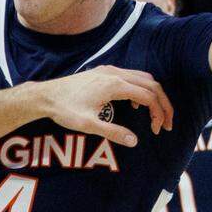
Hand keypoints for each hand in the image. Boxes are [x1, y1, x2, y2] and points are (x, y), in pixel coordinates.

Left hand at [38, 66, 173, 145]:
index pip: (149, 96)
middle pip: (151, 85)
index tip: (159, 129)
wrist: (45, 96)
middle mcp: (115, 73)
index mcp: (114, 85)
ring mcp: (109, 70)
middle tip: (166, 124)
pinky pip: (131, 76)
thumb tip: (134, 141)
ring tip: (153, 116)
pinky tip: (134, 104)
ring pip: (142, 78)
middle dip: (162, 104)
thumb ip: (112, 132)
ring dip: (152, 95)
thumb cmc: (64, 110)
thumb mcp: (88, 125)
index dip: (159, 113)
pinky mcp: (103, 71)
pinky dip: (140, 89)